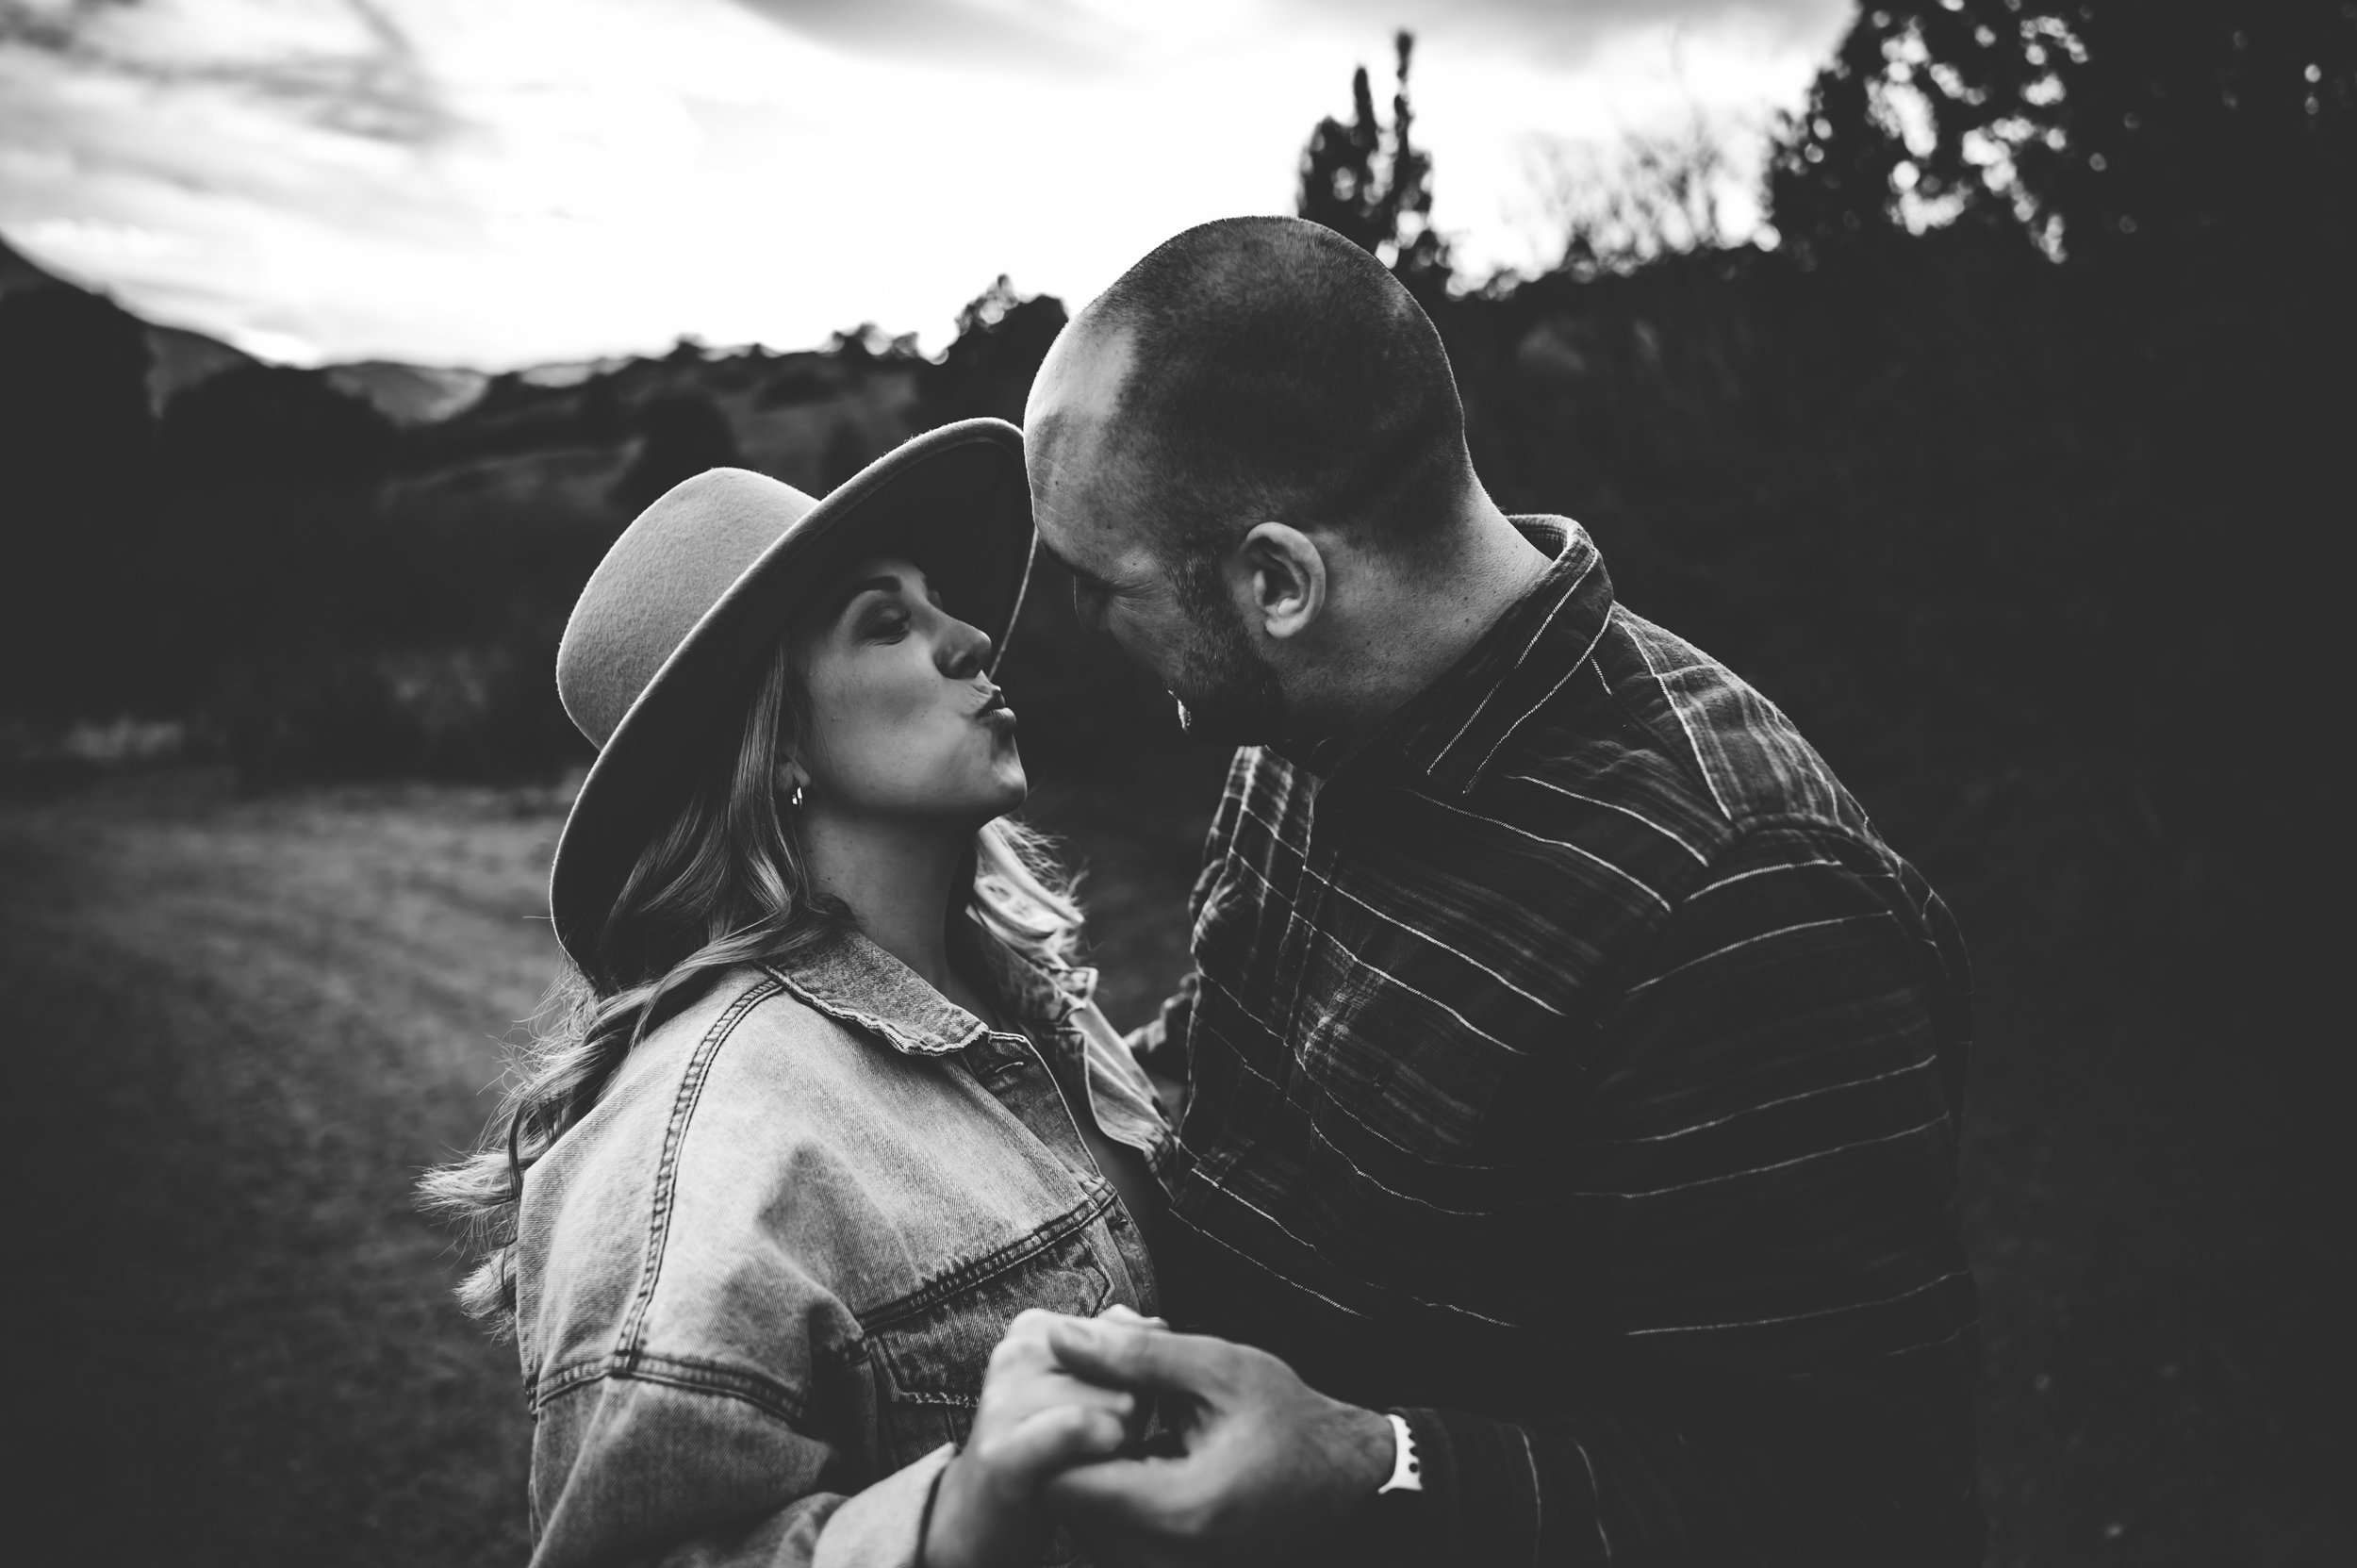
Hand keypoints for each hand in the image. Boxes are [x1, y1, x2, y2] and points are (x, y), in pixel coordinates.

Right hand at [922, 1309, 1139, 1567]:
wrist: (977, 1519)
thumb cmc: (1044, 1453)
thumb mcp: (1084, 1389)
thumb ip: (1117, 1349)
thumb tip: (1157, 1325)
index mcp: (1036, 1331)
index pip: (1132, 1336)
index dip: (1140, 1382)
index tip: (1108, 1411)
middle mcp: (1016, 1354)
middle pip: (1131, 1371)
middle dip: (1135, 1414)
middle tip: (1096, 1444)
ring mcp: (1004, 1400)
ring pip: (1120, 1402)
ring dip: (1122, 1443)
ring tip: (1087, 1461)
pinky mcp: (1003, 1452)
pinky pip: (1077, 1427)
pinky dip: (1101, 1446)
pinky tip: (1093, 1465)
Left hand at [1036, 1317, 1393, 1567]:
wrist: (1341, 1478)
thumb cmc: (1289, 1419)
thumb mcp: (1219, 1369)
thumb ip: (1135, 1355)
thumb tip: (1059, 1336)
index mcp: (1181, 1508)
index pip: (1064, 1483)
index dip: (1053, 1432)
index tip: (1067, 1389)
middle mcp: (1167, 1557)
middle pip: (1065, 1507)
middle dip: (1066, 1449)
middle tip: (1089, 1398)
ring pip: (1081, 1522)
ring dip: (1084, 1470)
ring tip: (1117, 1419)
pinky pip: (1106, 1532)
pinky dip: (1107, 1489)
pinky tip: (1133, 1447)